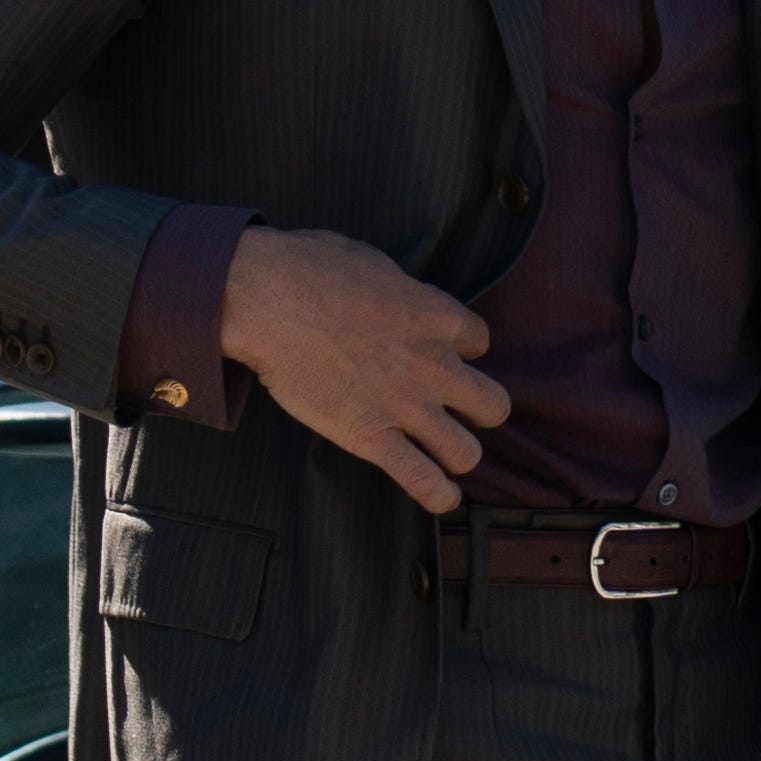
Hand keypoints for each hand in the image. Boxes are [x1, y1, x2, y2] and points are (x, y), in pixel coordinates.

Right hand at [221, 225, 508, 514]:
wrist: (266, 298)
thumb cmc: (309, 269)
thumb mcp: (376, 265)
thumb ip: (401, 294)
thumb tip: (400, 302)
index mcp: (439, 316)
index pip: (479, 343)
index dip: (459, 351)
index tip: (435, 353)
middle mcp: (435, 365)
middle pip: (494, 405)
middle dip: (478, 411)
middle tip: (451, 409)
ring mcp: (406, 406)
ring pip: (467, 452)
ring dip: (457, 455)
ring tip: (441, 453)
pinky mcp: (371, 437)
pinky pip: (423, 481)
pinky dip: (438, 495)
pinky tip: (441, 496)